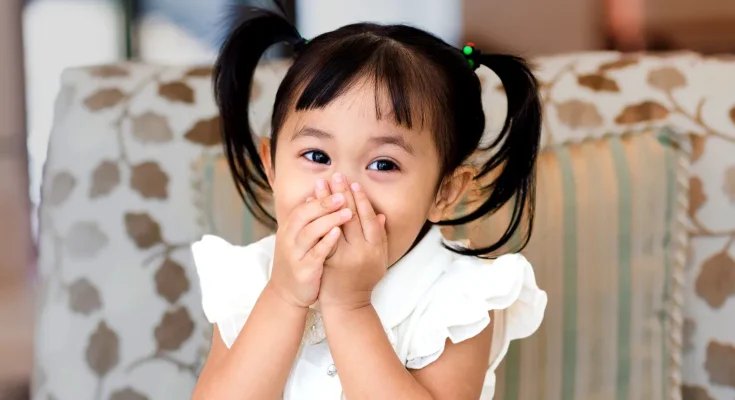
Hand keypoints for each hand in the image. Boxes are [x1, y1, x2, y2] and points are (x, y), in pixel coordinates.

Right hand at [269, 184, 352, 308]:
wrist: (286, 293)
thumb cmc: (297, 261)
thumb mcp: (298, 238)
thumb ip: (307, 219)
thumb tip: (316, 195)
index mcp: (289, 228)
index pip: (304, 206)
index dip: (321, 197)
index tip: (339, 188)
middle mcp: (288, 238)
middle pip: (305, 215)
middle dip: (325, 203)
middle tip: (344, 195)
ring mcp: (294, 254)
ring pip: (311, 232)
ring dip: (329, 220)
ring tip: (348, 212)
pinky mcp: (303, 269)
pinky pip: (316, 253)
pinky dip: (326, 242)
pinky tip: (338, 233)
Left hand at [318, 173, 387, 310]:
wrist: (347, 303)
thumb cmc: (364, 279)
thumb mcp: (379, 259)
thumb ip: (379, 237)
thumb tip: (380, 216)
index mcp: (374, 248)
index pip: (367, 217)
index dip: (360, 199)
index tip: (353, 183)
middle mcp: (359, 251)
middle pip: (349, 216)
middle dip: (341, 194)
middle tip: (335, 175)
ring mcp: (341, 256)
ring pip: (332, 223)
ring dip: (325, 202)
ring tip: (320, 183)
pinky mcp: (326, 260)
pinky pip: (320, 235)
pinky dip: (315, 218)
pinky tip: (309, 204)